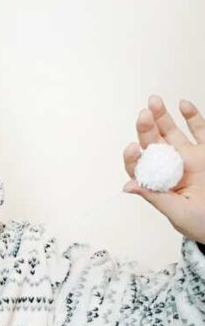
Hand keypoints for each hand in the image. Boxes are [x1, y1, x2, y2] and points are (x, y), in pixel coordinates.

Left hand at [122, 95, 204, 240]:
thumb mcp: (177, 213)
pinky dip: (192, 116)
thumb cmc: (200, 223)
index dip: (133, 157)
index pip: (141, 167)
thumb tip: (128, 186)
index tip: (131, 148)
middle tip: (142, 116)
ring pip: (173, 132)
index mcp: (159, 184)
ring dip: (162, 117)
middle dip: (146, 129)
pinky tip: (183, 105)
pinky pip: (199, 130)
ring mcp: (189, 157)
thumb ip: (155, 197)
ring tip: (154, 102)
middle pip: (154, 144)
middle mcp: (171, 167)